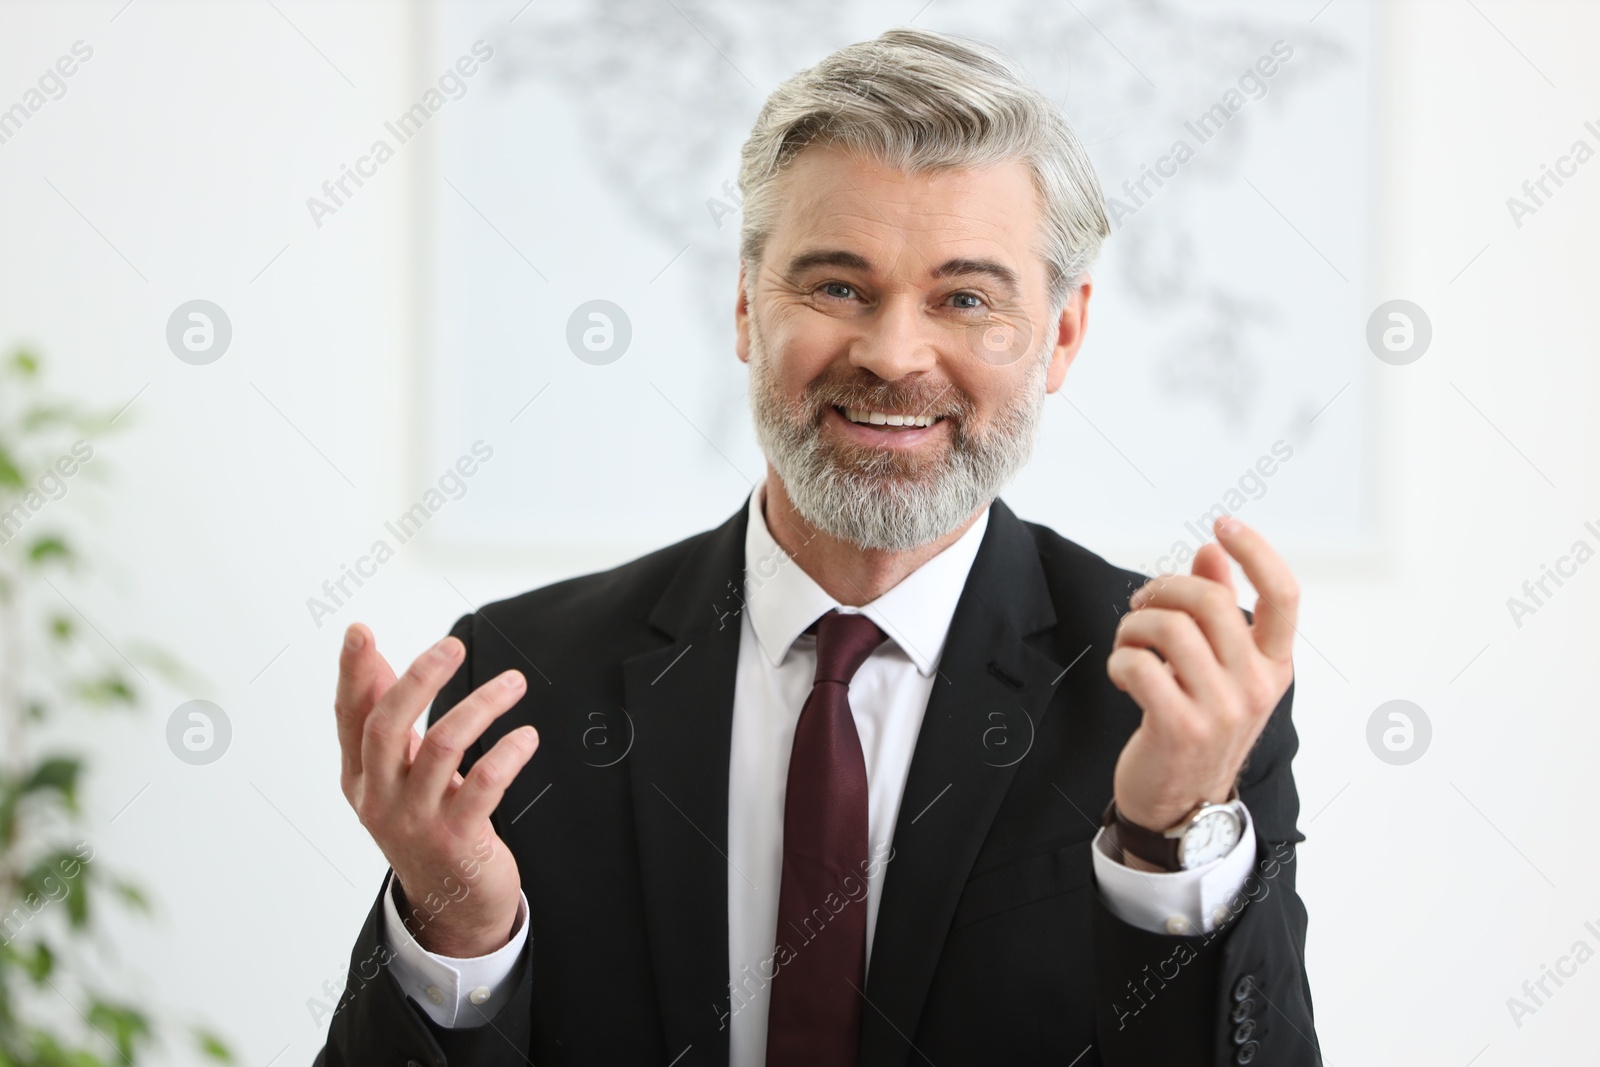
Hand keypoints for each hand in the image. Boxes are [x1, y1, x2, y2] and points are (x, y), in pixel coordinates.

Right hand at [335, 622, 538, 957]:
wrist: (451, 904)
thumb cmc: (425, 823)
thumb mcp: (395, 773)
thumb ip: (384, 717)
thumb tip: (369, 655)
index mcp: (360, 778)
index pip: (349, 717)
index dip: (352, 674)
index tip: (360, 631)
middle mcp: (380, 798)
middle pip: (388, 725)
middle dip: (420, 678)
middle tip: (454, 644)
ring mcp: (416, 820)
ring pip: (444, 746)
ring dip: (482, 706)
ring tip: (514, 682)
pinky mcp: (457, 839)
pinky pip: (484, 784)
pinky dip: (508, 753)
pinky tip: (527, 736)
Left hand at [1107, 516, 1296, 840]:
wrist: (1182, 807)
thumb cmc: (1196, 727)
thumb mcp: (1221, 671)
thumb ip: (1219, 611)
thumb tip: (1210, 552)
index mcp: (1274, 666)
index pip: (1284, 595)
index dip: (1256, 551)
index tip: (1223, 525)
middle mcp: (1256, 686)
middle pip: (1211, 600)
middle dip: (1164, 589)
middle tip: (1142, 605)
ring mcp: (1221, 710)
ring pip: (1169, 628)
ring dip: (1134, 626)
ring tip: (1128, 644)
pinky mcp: (1179, 727)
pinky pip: (1140, 665)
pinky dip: (1120, 660)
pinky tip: (1122, 674)